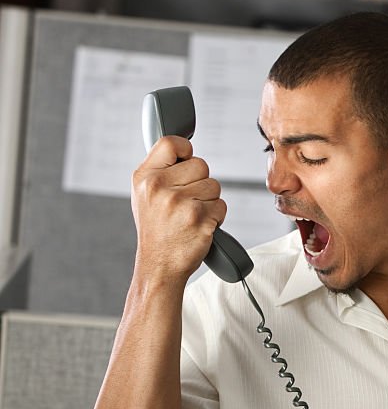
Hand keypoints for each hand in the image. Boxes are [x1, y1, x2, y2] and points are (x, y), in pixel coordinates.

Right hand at [131, 136, 225, 285]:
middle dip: (200, 182)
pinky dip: (216, 217)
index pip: (171, 143)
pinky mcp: (199, 218)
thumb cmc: (157, 230)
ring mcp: (179, 203)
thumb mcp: (145, 195)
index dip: (185, 150)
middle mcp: (159, 187)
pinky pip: (221, 206)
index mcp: (145, 177)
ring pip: (214, 186)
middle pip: (201, 164)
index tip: (186, 162)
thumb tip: (184, 148)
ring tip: (190, 216)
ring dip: (209, 201)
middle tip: (186, 202)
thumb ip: (161, 170)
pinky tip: (199, 226)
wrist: (159, 266)